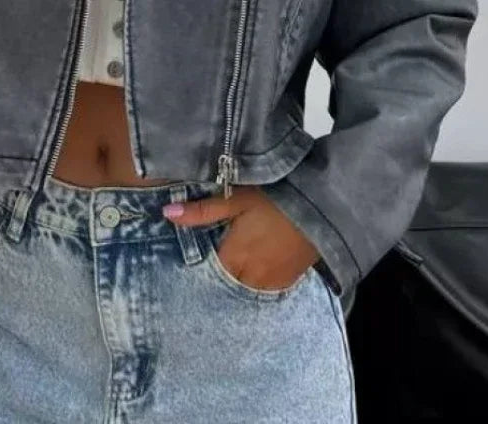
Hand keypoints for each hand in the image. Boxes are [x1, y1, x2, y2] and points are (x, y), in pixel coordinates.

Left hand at [162, 186, 319, 289]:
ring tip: (242, 257)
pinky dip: (258, 279)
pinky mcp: (288, 283)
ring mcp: (270, 284)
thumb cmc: (274, 200)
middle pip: (225, 282)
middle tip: (224, 251)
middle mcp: (249, 279)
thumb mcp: (235, 199)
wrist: (321, 209)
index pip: (206, 272)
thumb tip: (166, 213)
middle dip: (221, 270)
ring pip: (245, 288)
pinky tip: (260, 263)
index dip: (203, 261)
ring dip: (240, 276)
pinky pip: (265, 289)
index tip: (202, 251)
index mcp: (232, 259)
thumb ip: (201, 211)